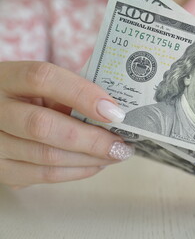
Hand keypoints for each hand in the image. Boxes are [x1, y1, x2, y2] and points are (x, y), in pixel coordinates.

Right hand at [0, 61, 133, 187]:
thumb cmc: (29, 98)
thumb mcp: (44, 87)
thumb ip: (71, 94)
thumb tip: (113, 114)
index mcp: (6, 78)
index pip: (43, 78)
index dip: (82, 94)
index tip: (114, 111)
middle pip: (43, 126)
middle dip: (91, 139)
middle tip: (121, 145)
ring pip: (47, 157)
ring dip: (90, 159)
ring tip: (115, 155)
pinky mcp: (0, 170)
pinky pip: (44, 176)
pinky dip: (77, 171)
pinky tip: (96, 164)